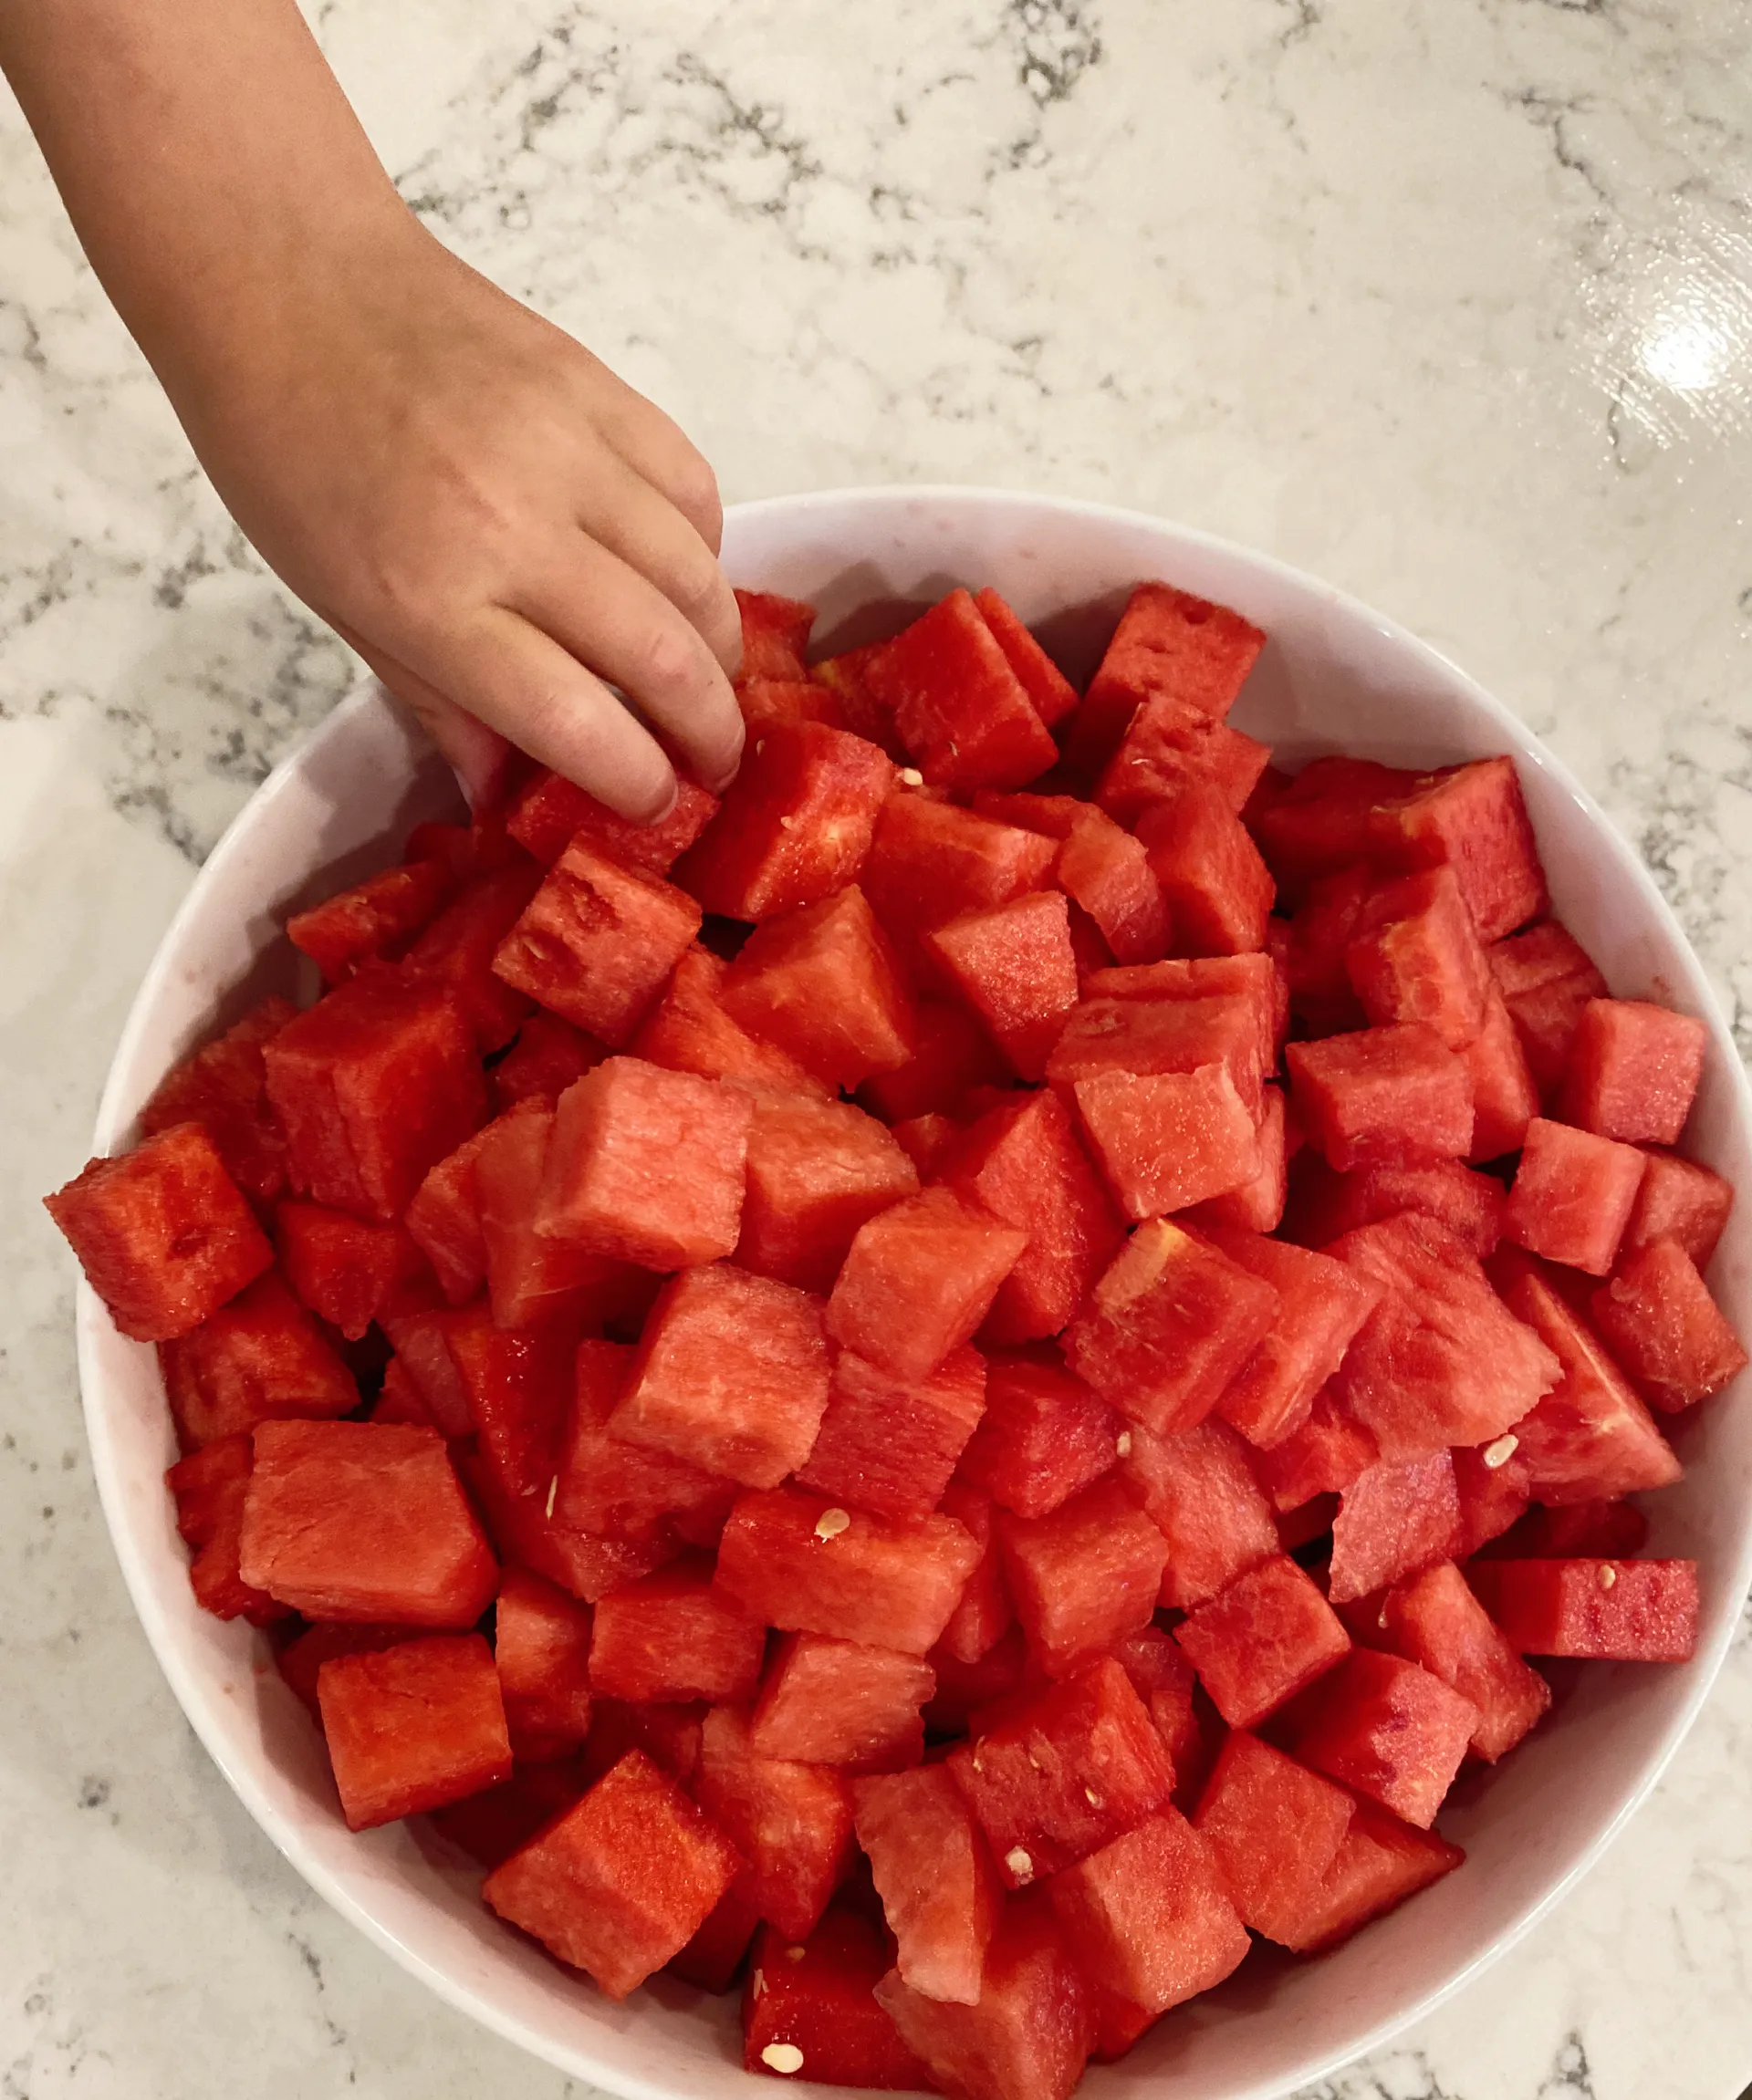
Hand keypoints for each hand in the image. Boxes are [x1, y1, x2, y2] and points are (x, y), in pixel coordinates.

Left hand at [172, 217, 743, 817]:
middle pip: (664, 659)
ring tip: (712, 679)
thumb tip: (505, 796)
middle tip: (715, 764)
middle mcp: (513, 529)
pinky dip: (708, 549)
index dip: (638, 783)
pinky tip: (686, 575)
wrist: (288, 284)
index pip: (580, 722)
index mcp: (433, 599)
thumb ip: (439, 704)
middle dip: (711, 732)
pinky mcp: (600, 390)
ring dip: (723, 648)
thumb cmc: (290, 454)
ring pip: (700, 577)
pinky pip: (694, 488)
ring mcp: (567, 451)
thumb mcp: (341, 608)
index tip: (655, 807)